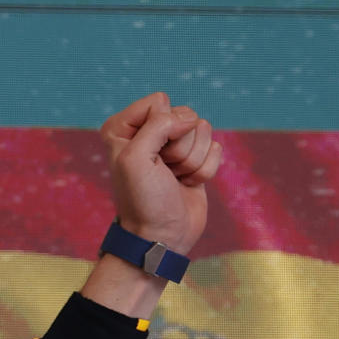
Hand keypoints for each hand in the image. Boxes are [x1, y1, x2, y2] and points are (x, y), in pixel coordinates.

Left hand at [98, 91, 220, 254]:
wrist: (161, 236)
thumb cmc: (142, 200)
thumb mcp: (136, 158)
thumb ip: (157, 125)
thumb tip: (189, 118)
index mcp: (123, 128)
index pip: (159, 102)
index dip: (162, 128)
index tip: (150, 157)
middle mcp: (148, 132)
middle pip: (185, 115)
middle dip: (180, 147)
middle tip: (164, 171)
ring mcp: (173, 146)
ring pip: (204, 130)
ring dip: (192, 161)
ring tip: (174, 179)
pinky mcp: (195, 159)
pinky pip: (215, 149)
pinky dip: (204, 171)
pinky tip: (187, 184)